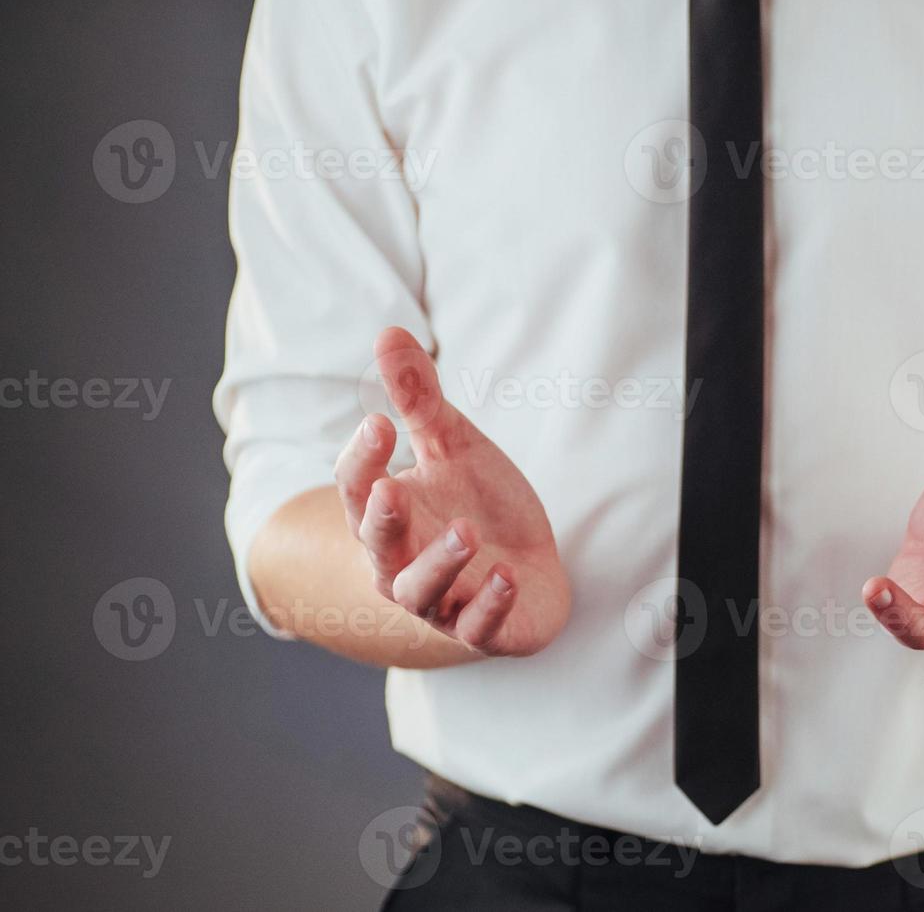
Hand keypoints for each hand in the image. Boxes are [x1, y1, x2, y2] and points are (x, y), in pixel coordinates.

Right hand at [333, 327, 569, 656]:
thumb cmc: (479, 506)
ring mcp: (442, 601)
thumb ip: (419, 400)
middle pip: (378, 546)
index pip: (358, 488)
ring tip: (465, 532)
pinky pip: (478, 627)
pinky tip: (508, 575)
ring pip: (423, 592)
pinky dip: (490, 605)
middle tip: (390, 490)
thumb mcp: (454, 446)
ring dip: (441, 563)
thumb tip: (387, 332)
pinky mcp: (484, 628)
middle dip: (382, 521)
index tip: (379, 422)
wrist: (529, 572)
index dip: (363, 459)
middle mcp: (402, 563)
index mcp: (388, 515)